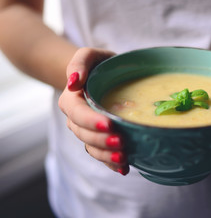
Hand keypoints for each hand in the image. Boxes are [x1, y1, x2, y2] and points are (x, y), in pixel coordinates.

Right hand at [58, 47, 129, 174]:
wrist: (103, 77)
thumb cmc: (98, 65)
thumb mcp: (90, 55)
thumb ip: (79, 62)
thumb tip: (73, 82)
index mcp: (72, 100)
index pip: (78, 113)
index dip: (91, 121)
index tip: (109, 124)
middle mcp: (77, 119)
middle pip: (84, 134)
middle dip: (102, 141)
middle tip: (122, 142)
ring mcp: (88, 131)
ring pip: (92, 147)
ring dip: (106, 155)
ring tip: (124, 158)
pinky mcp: (99, 139)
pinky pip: (101, 154)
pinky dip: (111, 163)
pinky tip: (124, 168)